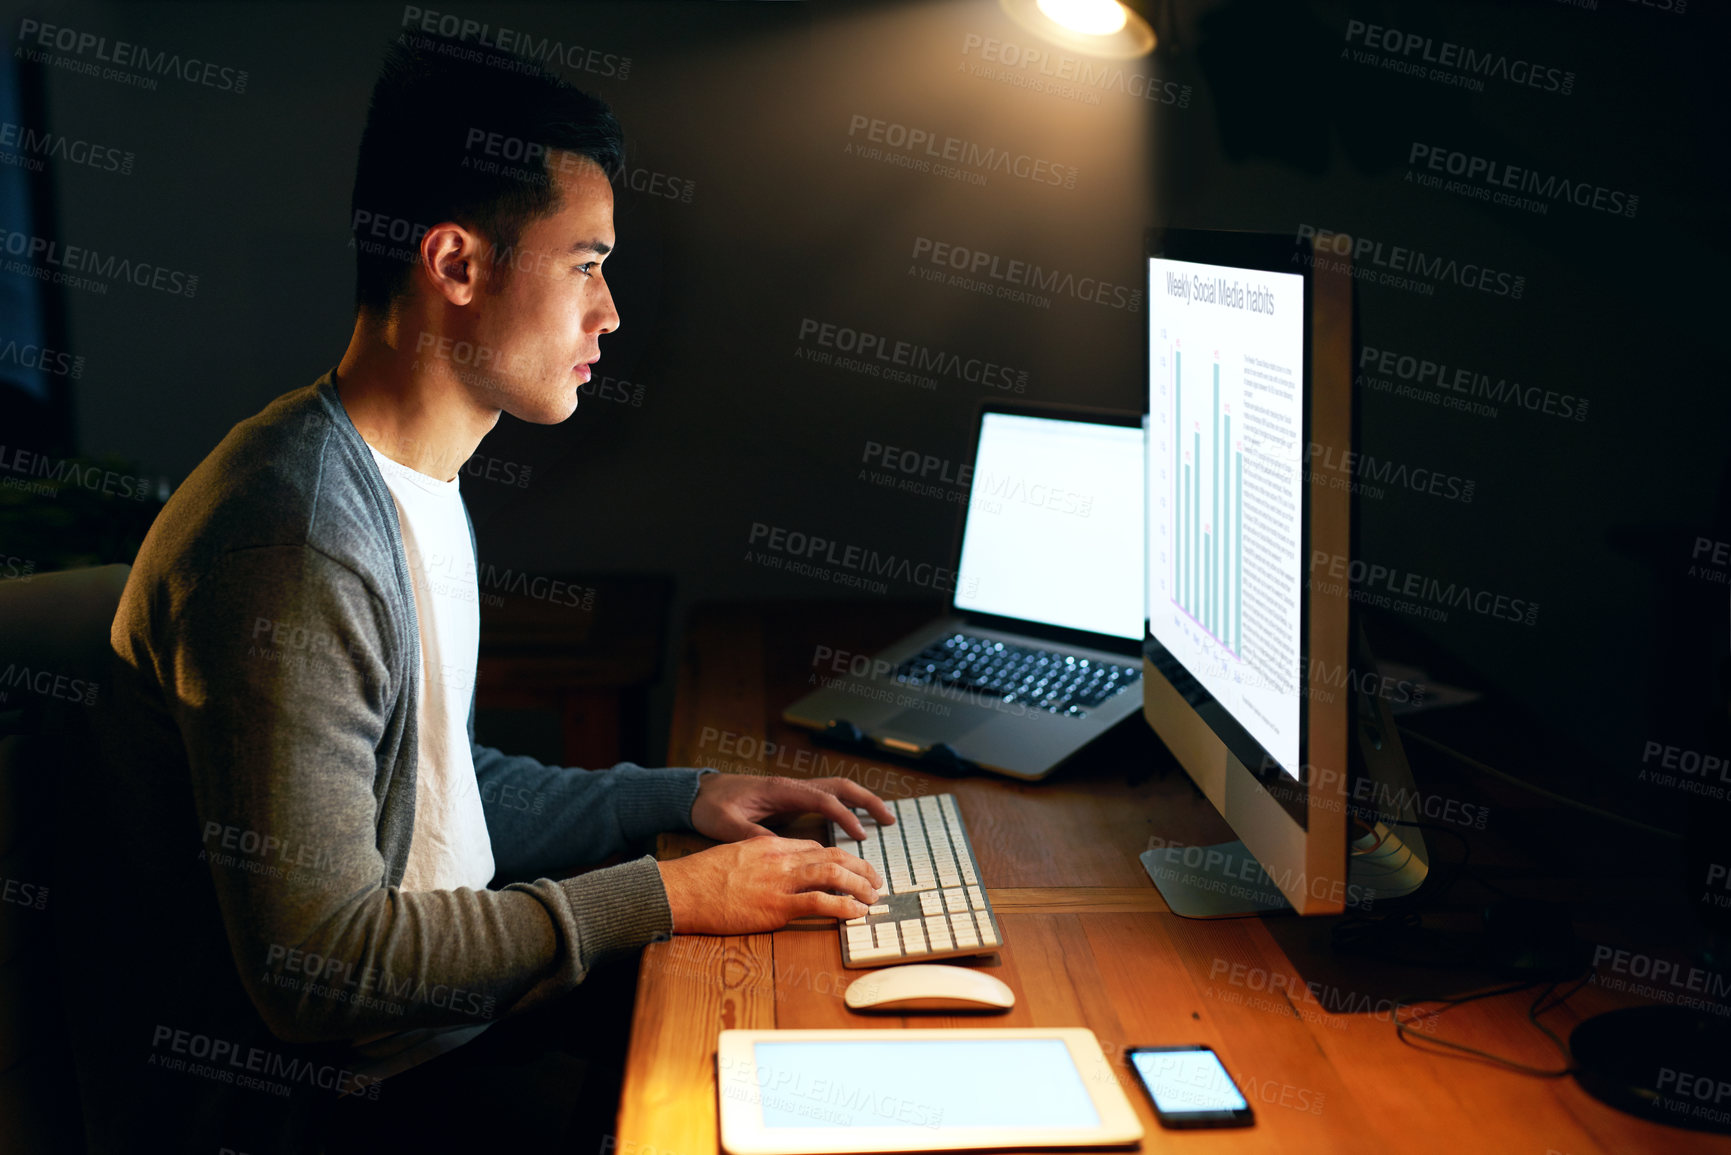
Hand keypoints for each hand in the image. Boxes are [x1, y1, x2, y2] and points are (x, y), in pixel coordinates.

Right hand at [657, 836, 883, 933]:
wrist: (681, 890)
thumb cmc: (700, 878)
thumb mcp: (733, 855)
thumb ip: (758, 859)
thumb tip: (772, 871)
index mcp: (769, 846)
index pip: (814, 847)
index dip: (837, 858)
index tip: (849, 869)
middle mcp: (779, 858)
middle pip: (831, 855)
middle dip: (859, 867)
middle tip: (874, 880)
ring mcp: (780, 881)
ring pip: (832, 873)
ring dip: (859, 885)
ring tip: (873, 897)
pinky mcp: (776, 907)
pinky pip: (820, 902)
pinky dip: (843, 906)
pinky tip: (855, 913)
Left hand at [690, 772, 895, 842]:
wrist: (699, 792)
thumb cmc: (712, 807)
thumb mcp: (728, 825)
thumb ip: (754, 836)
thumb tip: (780, 851)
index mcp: (781, 790)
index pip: (823, 798)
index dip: (845, 816)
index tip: (862, 836)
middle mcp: (793, 786)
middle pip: (840, 786)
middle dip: (867, 800)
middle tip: (889, 820)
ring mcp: (794, 791)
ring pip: (837, 790)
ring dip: (861, 802)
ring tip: (883, 820)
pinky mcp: (792, 799)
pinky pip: (827, 799)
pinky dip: (847, 807)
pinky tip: (856, 823)